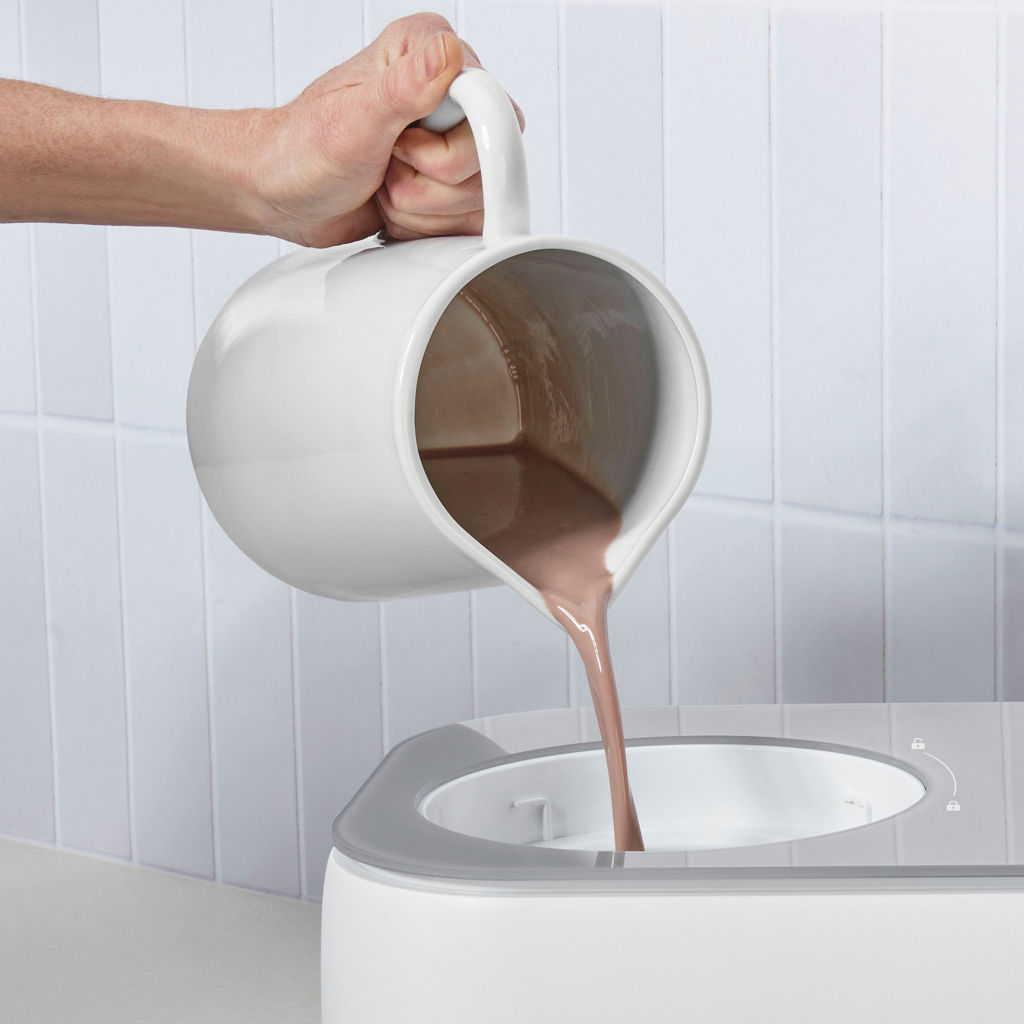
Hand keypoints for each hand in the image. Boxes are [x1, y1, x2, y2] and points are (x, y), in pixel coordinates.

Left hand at [254, 13, 523, 246]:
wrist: (285, 191)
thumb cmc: (304, 147)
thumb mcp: (354, 116)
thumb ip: (405, 85)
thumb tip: (448, 53)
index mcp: (432, 53)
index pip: (489, 107)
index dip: (451, 144)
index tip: (403, 145)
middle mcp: (451, 94)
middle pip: (488, 161)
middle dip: (430, 183)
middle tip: (388, 165)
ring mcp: (454, 143)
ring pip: (478, 198)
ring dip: (421, 208)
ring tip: (385, 184)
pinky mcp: (452, 186)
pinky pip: (467, 222)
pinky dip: (426, 227)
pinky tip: (396, 205)